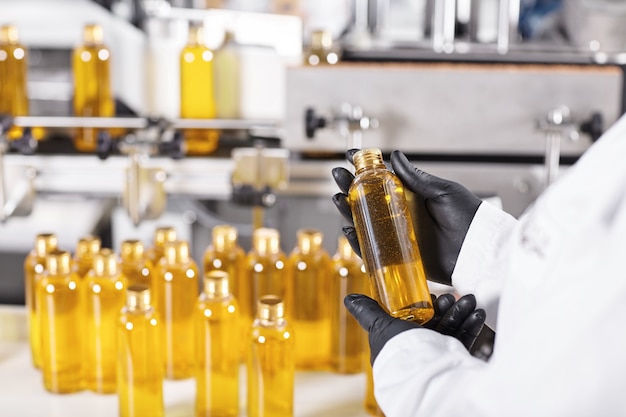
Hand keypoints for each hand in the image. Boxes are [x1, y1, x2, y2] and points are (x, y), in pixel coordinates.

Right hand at [332, 149, 481, 284]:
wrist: (480, 251)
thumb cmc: (468, 218)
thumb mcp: (443, 192)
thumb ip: (417, 178)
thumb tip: (395, 156)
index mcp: (411, 195)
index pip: (382, 178)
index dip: (364, 167)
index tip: (349, 155)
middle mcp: (401, 213)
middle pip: (366, 199)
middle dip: (348, 186)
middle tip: (337, 175)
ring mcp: (397, 234)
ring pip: (364, 222)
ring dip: (347, 210)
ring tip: (337, 199)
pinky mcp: (398, 256)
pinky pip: (372, 249)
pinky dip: (357, 241)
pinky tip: (349, 228)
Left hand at [345, 293, 485, 363]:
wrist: (425, 376)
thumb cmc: (400, 352)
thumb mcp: (381, 326)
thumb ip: (369, 312)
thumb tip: (350, 298)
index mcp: (400, 342)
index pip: (414, 320)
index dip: (425, 306)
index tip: (433, 295)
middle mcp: (418, 350)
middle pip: (436, 323)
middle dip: (447, 307)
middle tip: (453, 296)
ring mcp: (437, 357)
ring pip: (451, 329)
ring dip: (461, 312)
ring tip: (470, 300)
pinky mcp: (454, 362)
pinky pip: (464, 341)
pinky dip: (471, 326)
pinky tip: (477, 314)